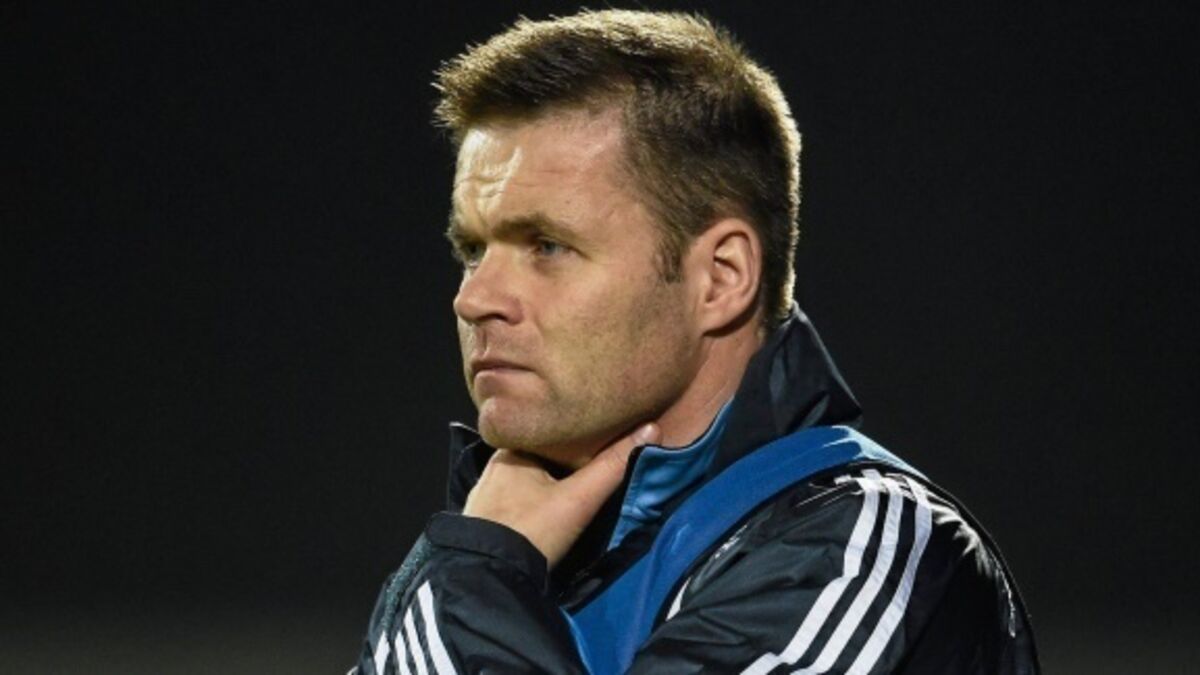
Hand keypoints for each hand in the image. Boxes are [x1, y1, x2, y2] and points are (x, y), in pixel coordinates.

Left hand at [463, 423, 660, 567]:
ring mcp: (484, 496)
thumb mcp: (579, 498)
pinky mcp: (483, 521)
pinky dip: (531, 504)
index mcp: (511, 450)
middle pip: (538, 458)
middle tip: (590, 463)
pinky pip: (514, 503)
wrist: (489, 578)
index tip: (597, 436)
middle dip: (560, 462)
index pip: (549, 432)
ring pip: (525, 481)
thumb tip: (651, 427)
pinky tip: (545, 512)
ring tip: (572, 487)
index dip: (574, 434)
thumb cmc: (533, 529)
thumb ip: (613, 465)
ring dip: (545, 485)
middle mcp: (493, 467)